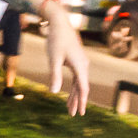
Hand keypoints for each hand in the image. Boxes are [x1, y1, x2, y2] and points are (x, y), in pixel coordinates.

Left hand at [41, 1, 89, 115]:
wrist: (60, 23)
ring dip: (74, 95)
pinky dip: (74, 87)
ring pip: (79, 83)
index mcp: (80, 66)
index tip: (80, 113)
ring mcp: (81, 63)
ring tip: (69, 108)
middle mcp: (84, 65)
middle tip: (72, 114)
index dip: (81, 102)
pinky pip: (77, 77)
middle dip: (77, 101)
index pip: (82, 88)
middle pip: (81, 87)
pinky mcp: (77, 60)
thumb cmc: (56, 40)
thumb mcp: (53, 59)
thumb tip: (54, 92)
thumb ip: (54, 76)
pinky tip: (71, 93)